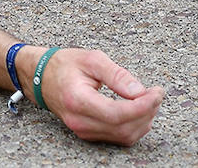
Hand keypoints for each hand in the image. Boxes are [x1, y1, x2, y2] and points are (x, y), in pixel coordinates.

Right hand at [39, 48, 163, 145]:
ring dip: (143, 120)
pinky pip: (117, 137)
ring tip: (150, 100)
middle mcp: (80, 121)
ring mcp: (83, 130)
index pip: (117, 114)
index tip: (156, 92)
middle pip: (123, 128)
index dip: (142, 106)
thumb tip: (139, 90)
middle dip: (147, 112)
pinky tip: (140, 110)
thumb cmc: (65, 65)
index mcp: (78, 100)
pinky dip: (134, 126)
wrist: (41, 77)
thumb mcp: (92, 59)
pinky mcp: (88, 133)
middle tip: (157, 93)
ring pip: (123, 136)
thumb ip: (116, 74)